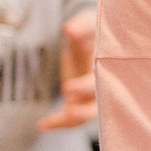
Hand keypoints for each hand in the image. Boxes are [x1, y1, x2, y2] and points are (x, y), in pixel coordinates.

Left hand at [38, 9, 98, 130]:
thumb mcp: (89, 25)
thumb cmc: (94, 33)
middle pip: (97, 107)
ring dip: (68, 121)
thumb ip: (81, 27)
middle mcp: (104, 89)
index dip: (84, 88)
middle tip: (68, 112)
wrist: (95, 42)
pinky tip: (41, 126)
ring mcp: (93, 99)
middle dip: (83, 112)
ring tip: (45, 124)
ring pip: (84, 117)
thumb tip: (69, 29)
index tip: (66, 88)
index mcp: (109, 71)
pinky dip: (58, 124)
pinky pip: (72, 119)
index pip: (99, 83)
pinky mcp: (81, 103)